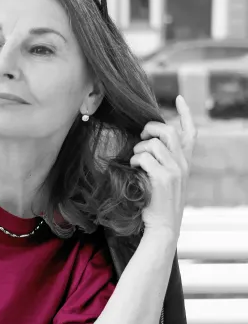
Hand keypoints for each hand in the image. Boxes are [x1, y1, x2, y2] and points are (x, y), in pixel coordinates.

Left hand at [130, 95, 196, 239]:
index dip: (185, 113)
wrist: (164, 225)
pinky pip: (143, 157)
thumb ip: (163, 161)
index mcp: (186, 162)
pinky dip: (134, 160)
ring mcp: (175, 170)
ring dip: (138, 149)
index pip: (190, 132)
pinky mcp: (163, 178)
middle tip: (140, 138)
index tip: (180, 98)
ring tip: (135, 161)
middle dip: (149, 129)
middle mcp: (183, 164)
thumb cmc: (158, 202)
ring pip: (153, 144)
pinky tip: (134, 169)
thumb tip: (148, 142)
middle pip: (168, 131)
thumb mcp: (166, 178)